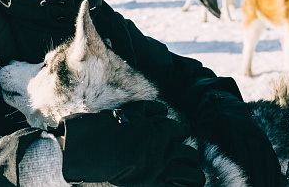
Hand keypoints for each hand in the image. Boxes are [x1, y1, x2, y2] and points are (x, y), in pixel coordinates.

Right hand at [59, 101, 205, 185]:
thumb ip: (149, 110)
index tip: (175, 137)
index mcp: (159, 131)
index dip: (178, 134)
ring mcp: (161, 170)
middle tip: (185, 159)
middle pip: (190, 153)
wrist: (92, 148)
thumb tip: (164, 110)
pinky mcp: (154, 184)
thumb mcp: (129, 112)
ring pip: (193, 174)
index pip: (180, 131)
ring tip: (195, 179)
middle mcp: (164, 151)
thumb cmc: (107, 128)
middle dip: (189, 156)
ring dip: (195, 176)